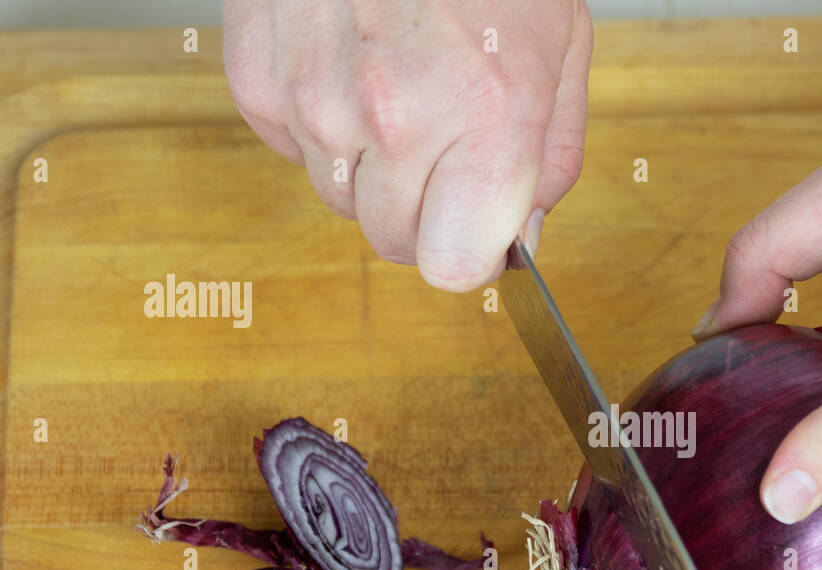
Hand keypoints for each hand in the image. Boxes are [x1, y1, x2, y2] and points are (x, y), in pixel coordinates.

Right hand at [223, 0, 591, 289]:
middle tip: (442, 143)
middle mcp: (393, 118)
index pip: (455, 267)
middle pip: (393, 242)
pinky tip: (349, 65)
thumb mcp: (562, 51)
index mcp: (486, 117)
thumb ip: (550, 161)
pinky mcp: (259, 75)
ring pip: (339, 199)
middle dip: (423, 211)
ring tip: (396, 86)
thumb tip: (521, 238)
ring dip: (369, 167)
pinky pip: (292, 148)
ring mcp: (315, 98)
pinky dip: (319, 125)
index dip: (470, 251)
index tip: (478, 226)